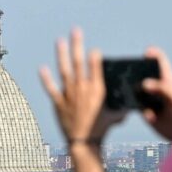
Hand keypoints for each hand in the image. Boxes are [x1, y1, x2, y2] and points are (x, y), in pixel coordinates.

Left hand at [40, 28, 125, 143]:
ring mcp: (69, 94)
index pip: (95, 66)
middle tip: (76, 30)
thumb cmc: (102, 129)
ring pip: (64, 70)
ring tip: (60, 40)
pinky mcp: (59, 102)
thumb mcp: (116, 115)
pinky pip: (51, 88)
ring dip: (62, 54)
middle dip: (78, 44)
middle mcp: (82, 88)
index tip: (94, 50)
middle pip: (79, 62)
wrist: (85, 142)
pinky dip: (46, 78)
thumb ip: (121, 106)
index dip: (94, 56)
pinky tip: (42, 68)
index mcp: (97, 89)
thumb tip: (129, 103)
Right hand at [140, 47, 171, 140]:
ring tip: (138, 97)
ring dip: (132, 91)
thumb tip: (143, 84)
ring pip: (135, 88)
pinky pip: (134, 104)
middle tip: (132, 78)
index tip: (145, 55)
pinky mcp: (143, 108)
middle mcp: (156, 85)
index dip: (152, 54)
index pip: (159, 60)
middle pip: (142, 72)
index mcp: (166, 78)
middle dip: (135, 73)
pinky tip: (150, 115)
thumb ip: (162, 88)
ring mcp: (148, 96)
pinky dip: (138, 108)